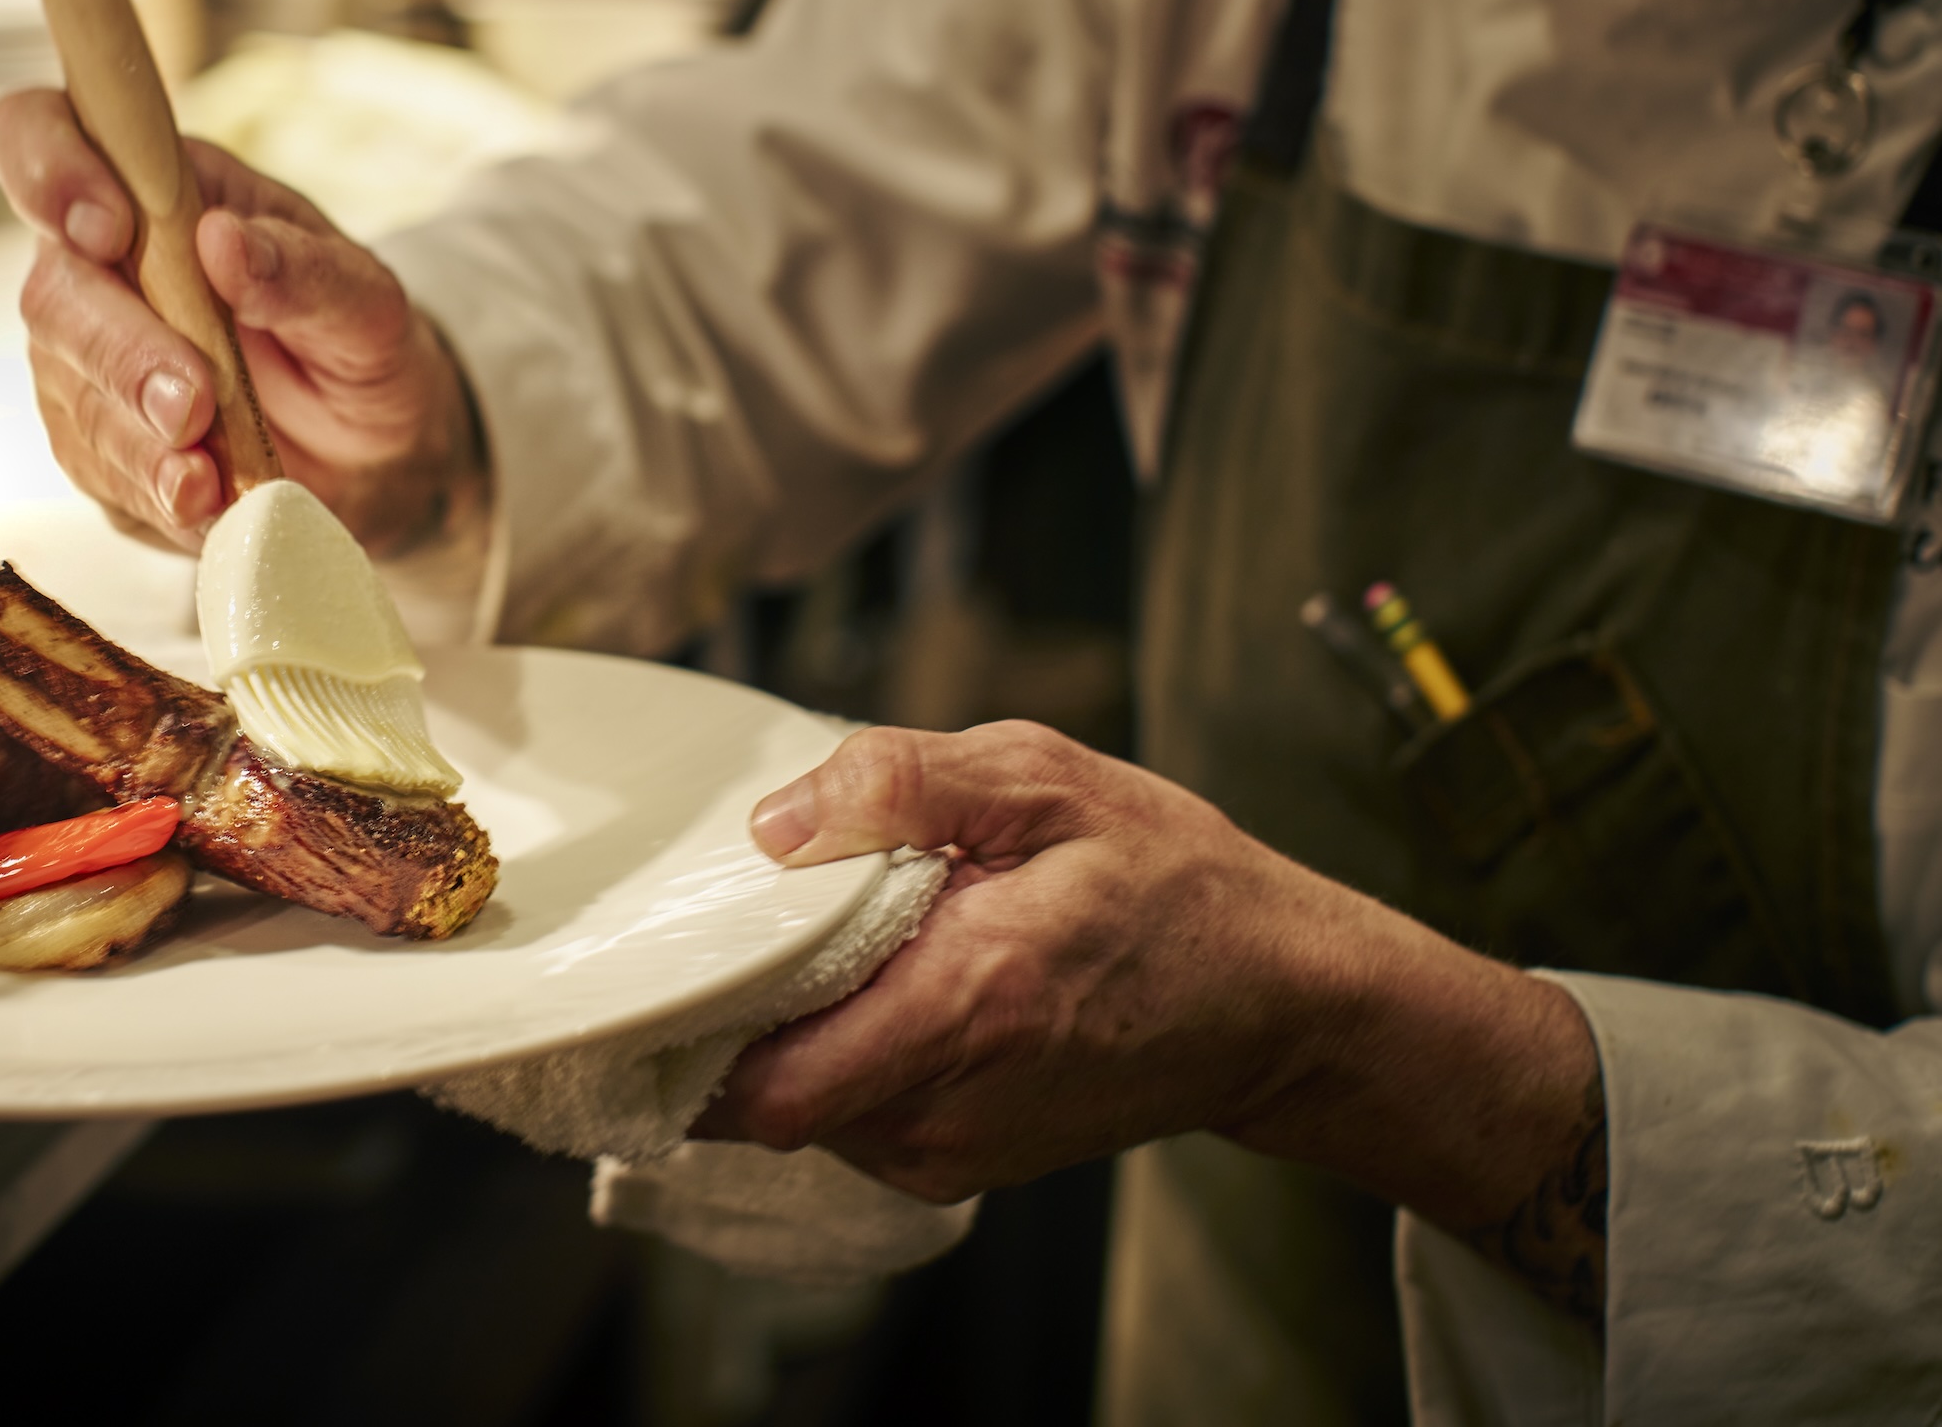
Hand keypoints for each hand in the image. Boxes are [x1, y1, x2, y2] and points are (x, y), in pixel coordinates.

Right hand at [0, 86, 481, 551]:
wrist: (374, 448)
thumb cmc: (359, 342)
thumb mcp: (365, 300)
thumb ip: (302, 270)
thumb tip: (225, 242)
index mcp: (153, 191)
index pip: (38, 134)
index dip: (48, 168)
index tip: (110, 228)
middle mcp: (99, 271)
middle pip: (52, 294)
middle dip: (120, 353)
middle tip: (194, 404)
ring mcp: (86, 365)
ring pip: (69, 396)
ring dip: (139, 443)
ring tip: (213, 478)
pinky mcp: (100, 450)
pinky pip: (98, 473)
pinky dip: (154, 494)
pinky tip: (208, 505)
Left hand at [695, 722, 1603, 1318]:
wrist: (1280, 999)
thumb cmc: (1173, 881)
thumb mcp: (1047, 780)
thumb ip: (900, 785)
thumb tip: (775, 821)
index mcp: (966, 1004)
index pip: (764, 1084)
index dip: (688, 1031)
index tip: (660, 957)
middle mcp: (948, 1104)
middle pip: (762, 1099)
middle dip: (733, 1014)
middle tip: (740, 919)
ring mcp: (952, 1149)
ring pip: (800, 1109)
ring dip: (793, 1029)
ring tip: (838, 939)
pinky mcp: (958, 1161)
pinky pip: (849, 1114)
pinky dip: (838, 1051)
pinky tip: (882, 981)